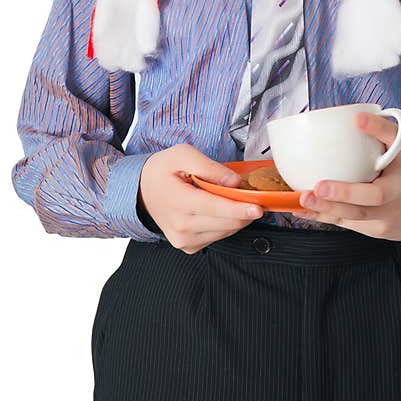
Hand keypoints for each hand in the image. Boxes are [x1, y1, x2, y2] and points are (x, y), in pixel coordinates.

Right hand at [138, 144, 263, 254]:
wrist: (141, 190)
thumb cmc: (162, 171)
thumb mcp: (183, 154)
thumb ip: (210, 167)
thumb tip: (234, 182)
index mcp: (178, 202)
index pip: (215, 208)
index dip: (240, 208)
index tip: (258, 207)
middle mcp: (181, 226)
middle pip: (225, 223)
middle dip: (244, 211)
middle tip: (254, 197)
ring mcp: (183, 240)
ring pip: (225, 232)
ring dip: (236, 218)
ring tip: (234, 200)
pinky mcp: (188, 246)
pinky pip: (218, 238)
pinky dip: (225, 225)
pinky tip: (220, 211)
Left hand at [294, 111, 400, 242]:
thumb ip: (382, 132)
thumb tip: (355, 117)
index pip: (395, 145)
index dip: (378, 131)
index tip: (358, 120)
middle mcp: (397, 196)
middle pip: (373, 197)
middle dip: (345, 194)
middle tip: (318, 187)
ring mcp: (386, 218)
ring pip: (356, 216)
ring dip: (327, 209)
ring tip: (304, 200)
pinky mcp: (374, 231)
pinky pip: (347, 223)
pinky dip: (323, 217)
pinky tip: (301, 211)